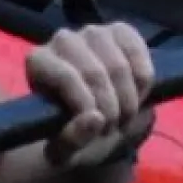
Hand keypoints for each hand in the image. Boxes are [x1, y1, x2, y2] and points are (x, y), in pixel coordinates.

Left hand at [27, 22, 156, 171]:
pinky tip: (137, 96)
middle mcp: (62, 39)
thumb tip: (95, 120)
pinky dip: (143, 82)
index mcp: (38, 61)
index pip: (66, 77)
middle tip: (113, 129)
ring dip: (129, 99)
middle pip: (95, 72)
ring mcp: (93, 32)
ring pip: (120, 66)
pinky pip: (139, 54)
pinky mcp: (120, 31)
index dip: (87, 105)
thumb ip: (72, 141)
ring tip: (124, 117)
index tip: (99, 129)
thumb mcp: (65, 151)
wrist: (97, 122)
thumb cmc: (73, 134)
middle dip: (111, 108)